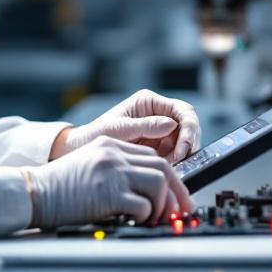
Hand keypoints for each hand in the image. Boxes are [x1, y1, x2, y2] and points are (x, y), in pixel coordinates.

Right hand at [23, 136, 192, 227]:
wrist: (32, 191)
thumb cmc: (58, 185)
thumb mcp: (89, 165)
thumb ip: (116, 169)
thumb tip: (146, 192)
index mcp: (110, 145)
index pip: (153, 157)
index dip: (170, 179)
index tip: (176, 195)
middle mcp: (114, 154)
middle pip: (162, 168)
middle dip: (176, 192)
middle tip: (180, 212)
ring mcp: (111, 172)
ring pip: (158, 183)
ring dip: (162, 205)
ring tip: (154, 218)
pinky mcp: (107, 193)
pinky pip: (142, 205)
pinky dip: (145, 217)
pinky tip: (137, 221)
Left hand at [52, 89, 200, 162]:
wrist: (84, 149)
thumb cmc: (97, 134)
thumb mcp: (120, 129)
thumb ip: (145, 126)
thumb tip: (171, 124)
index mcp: (149, 103)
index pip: (182, 110)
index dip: (188, 128)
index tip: (183, 147)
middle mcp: (157, 114)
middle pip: (187, 126)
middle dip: (188, 143)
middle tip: (180, 160)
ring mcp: (159, 131)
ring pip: (184, 142)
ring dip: (182, 155)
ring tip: (169, 166)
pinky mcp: (157, 147)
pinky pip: (175, 154)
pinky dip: (174, 163)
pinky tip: (165, 169)